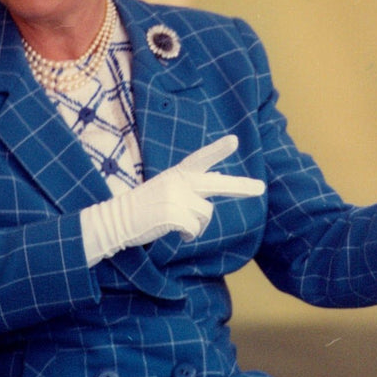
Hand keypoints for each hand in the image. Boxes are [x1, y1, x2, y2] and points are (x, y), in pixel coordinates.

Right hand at [80, 135, 264, 265]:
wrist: (116, 220)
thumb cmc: (144, 207)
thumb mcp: (167, 188)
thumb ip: (192, 184)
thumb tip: (218, 179)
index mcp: (177, 173)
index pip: (200, 158)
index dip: (218, 149)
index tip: (234, 140)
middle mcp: (178, 181)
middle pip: (217, 183)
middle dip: (240, 186)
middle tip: (260, 188)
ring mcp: (175, 197)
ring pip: (206, 215)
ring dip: (197, 225)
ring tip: (178, 226)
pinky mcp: (172, 214)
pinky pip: (194, 229)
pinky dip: (188, 235)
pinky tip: (175, 233)